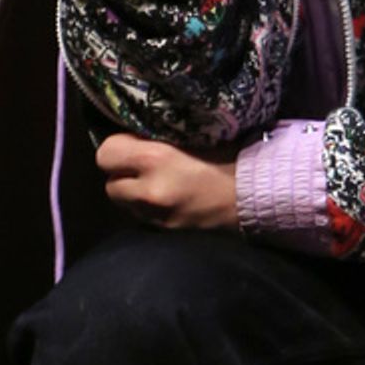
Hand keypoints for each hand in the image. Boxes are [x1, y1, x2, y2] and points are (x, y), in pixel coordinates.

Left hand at [96, 134, 238, 229]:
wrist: (257, 197)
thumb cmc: (231, 157)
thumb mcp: (194, 135)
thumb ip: (159, 135)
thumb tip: (136, 131)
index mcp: (155, 160)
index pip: (106, 153)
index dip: (118, 147)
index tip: (134, 143)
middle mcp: (149, 192)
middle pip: (110, 184)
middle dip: (122, 175)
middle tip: (142, 166)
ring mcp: (157, 217)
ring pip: (125, 205)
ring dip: (134, 194)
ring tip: (157, 183)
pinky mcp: (167, 233)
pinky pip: (144, 218)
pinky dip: (150, 209)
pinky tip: (170, 200)